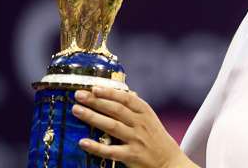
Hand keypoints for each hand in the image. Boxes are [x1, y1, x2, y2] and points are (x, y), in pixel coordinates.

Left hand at [72, 86, 191, 167]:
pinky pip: (111, 151)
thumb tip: (124, 92)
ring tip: (76, 110)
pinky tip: (83, 142)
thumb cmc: (157, 140)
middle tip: (78, 95)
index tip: (94, 87)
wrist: (170, 163)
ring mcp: (136, 140)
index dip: (110, 92)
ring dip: (92, 117)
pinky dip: (96, 147)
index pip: (126, 98)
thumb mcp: (151, 120)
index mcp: (145, 113)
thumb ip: (136, 108)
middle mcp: (141, 124)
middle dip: (96, 101)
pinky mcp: (132, 156)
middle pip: (116, 109)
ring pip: (111, 126)